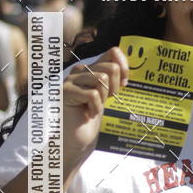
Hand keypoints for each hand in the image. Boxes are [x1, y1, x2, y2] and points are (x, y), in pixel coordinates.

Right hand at [63, 47, 128, 174]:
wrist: (76, 140)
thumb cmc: (91, 119)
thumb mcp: (106, 95)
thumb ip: (114, 79)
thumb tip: (127, 67)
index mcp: (91, 68)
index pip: (112, 52)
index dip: (124, 66)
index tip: (124, 84)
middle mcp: (80, 70)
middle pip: (110, 68)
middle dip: (114, 88)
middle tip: (105, 102)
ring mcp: (71, 80)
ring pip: (102, 79)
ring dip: (103, 98)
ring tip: (93, 107)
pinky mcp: (66, 92)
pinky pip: (93, 94)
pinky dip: (95, 107)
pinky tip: (87, 114)